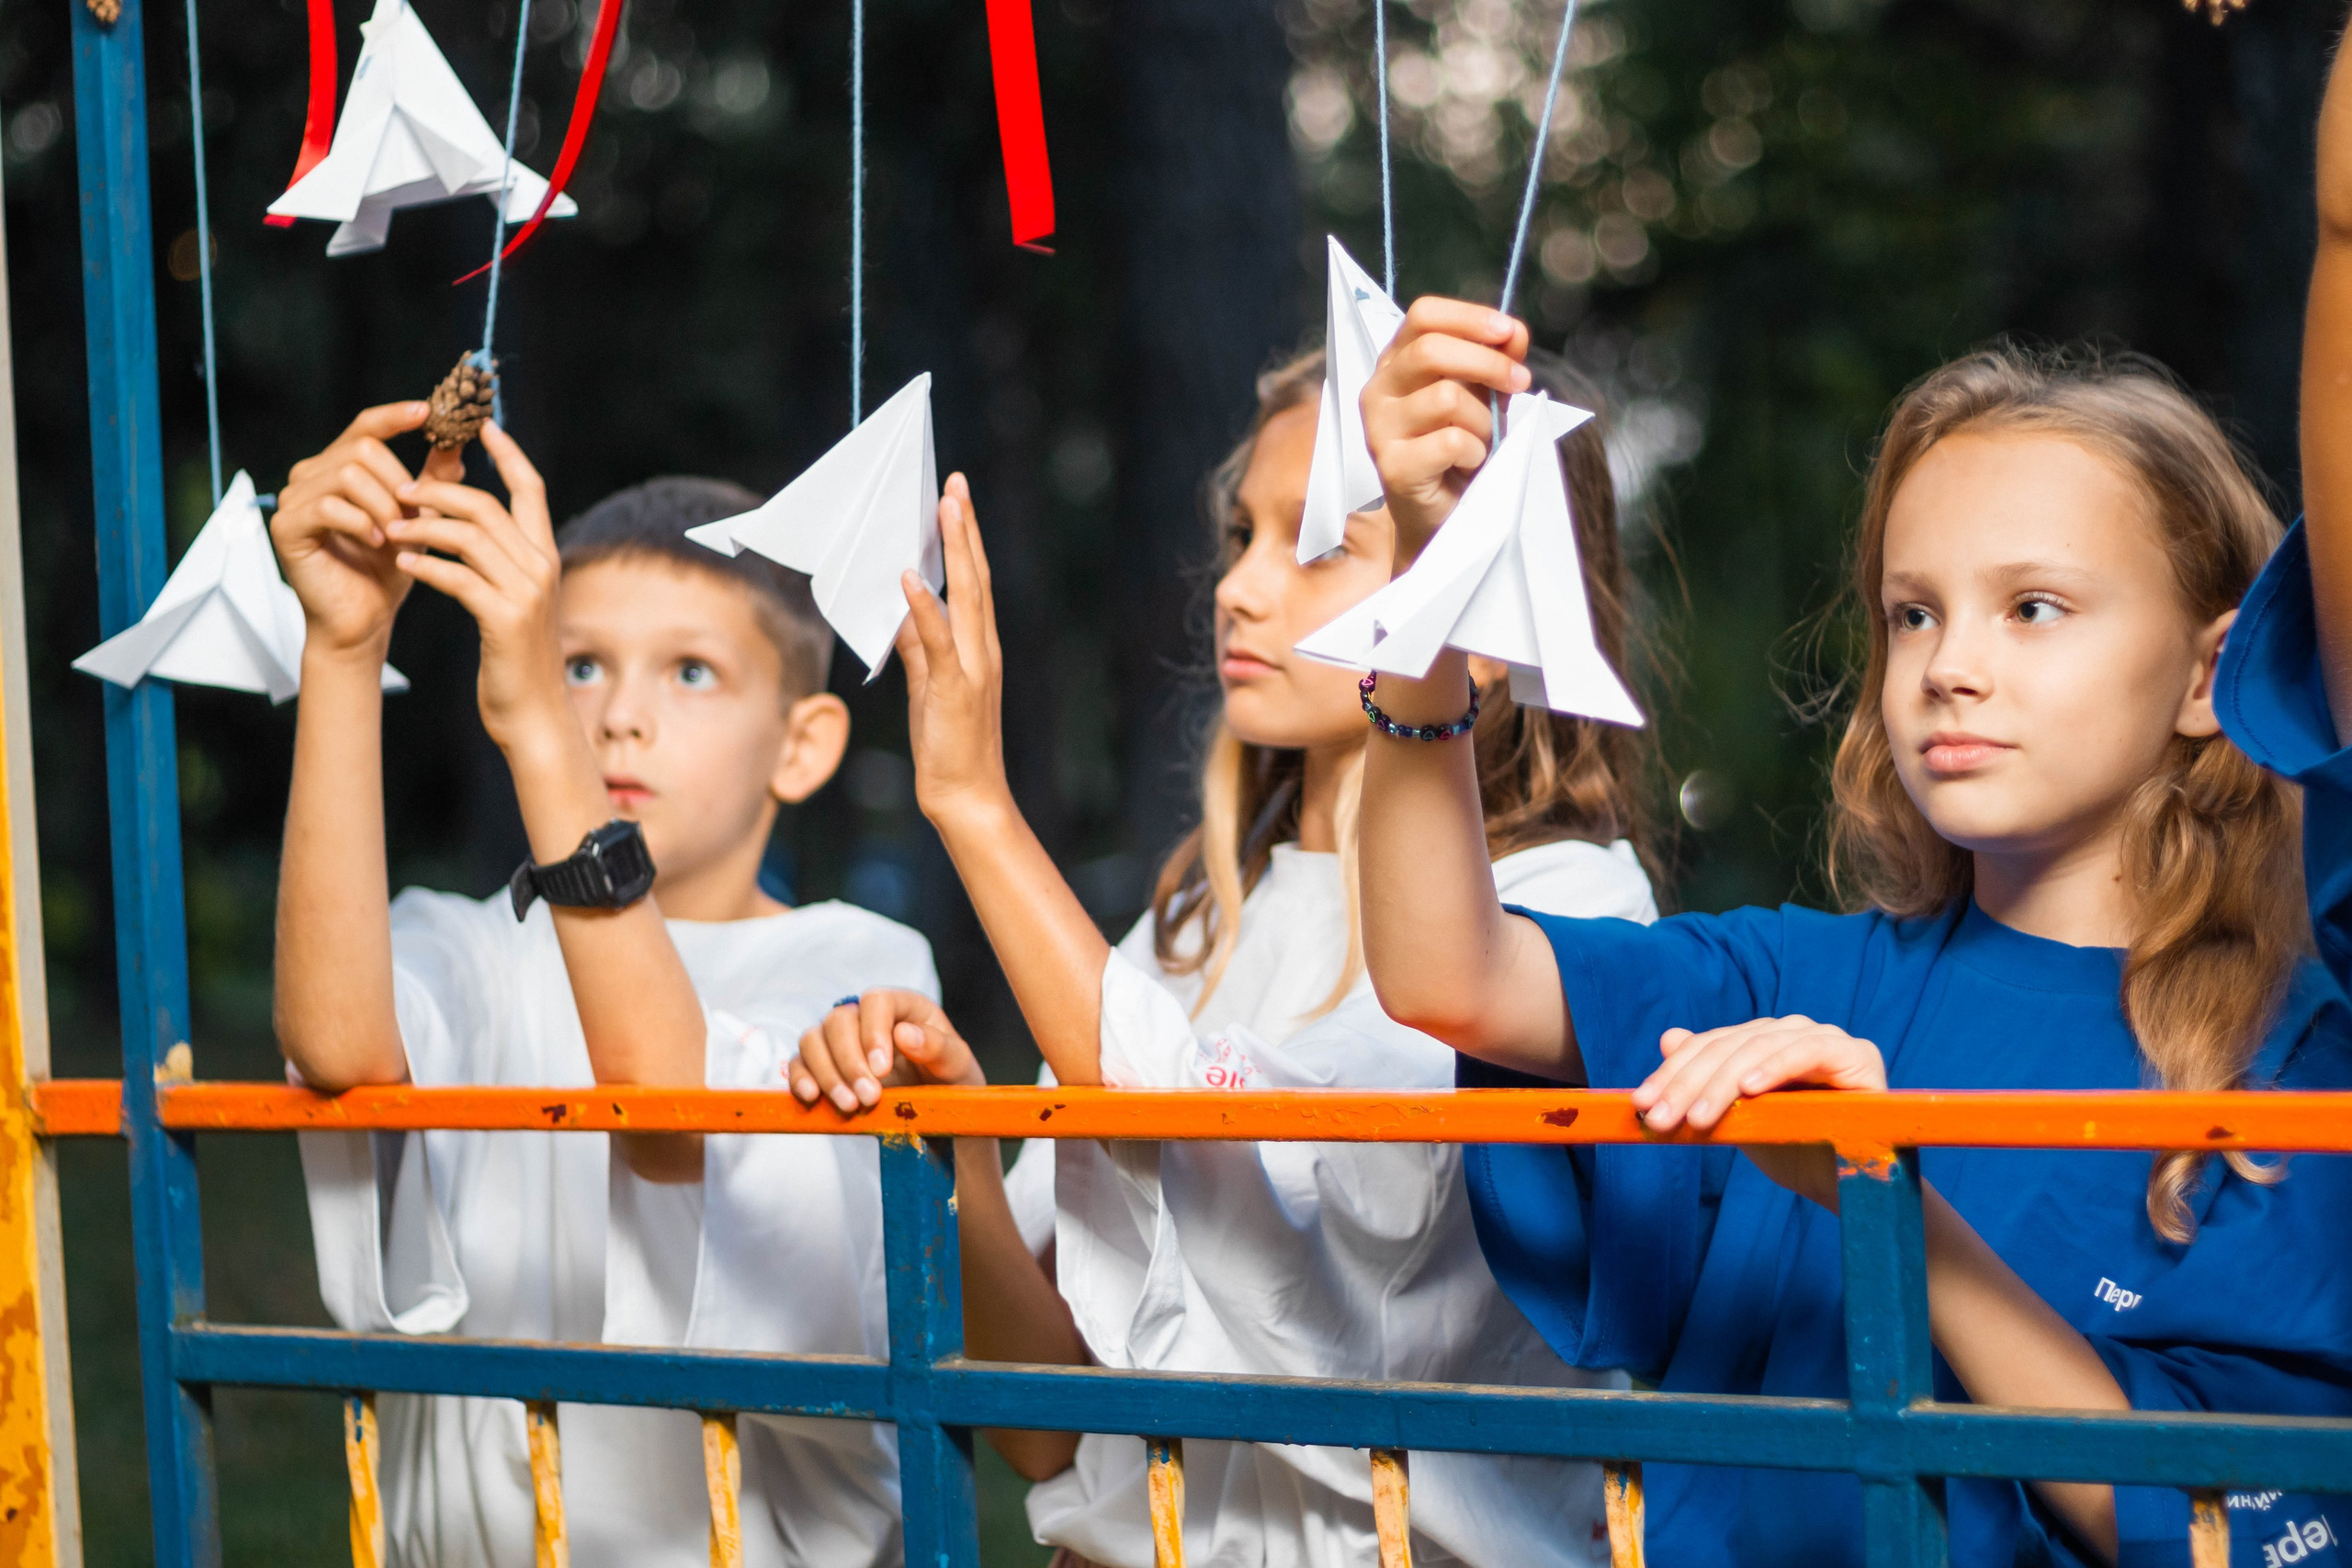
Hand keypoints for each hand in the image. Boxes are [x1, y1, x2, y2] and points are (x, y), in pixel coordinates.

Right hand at [272, 403, 462, 657]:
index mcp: (339, 467)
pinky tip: (378, 544)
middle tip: (417, 517)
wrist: (365, 619)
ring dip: (385, 506)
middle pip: (363, 448)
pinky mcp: (286, 526)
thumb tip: (457, 441)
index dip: (394, 416)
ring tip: (399, 536)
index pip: (364, 426)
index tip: (428, 411)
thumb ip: (433, 479)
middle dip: (399, 482)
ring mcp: (293, 499)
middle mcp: (310, 475)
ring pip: (349, 474)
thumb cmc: (390, 570)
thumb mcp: (420, 517)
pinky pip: (329, 506)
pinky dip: (362, 523)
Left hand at [385, 423, 568, 758]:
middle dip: (439, 492)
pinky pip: (457, 577)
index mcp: (546, 557)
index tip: (479, 428)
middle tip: (400, 489)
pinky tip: (402, 562)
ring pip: (469, 536)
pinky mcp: (504, 619)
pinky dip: (425, 565)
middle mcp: (542, 567)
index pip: (531, 490)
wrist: (534, 714)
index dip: (506, 454)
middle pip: (488, 507)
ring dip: (422, 526)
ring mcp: (526, 592)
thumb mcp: (516, 603)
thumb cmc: (518, 660)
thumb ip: (504, 565)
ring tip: (390, 526)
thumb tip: (476, 533)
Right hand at [788, 990, 984, 1113]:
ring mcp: (841, 1039)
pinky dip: (801, 1079)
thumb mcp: (956, 1064)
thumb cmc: (948, 1077)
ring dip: (827, 1074)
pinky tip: (812, 1098)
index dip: (873, 1031)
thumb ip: (938, 1047)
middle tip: (868, 1098)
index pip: (876, 1001)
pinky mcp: (823, 1064)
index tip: (882, 1069)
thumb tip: (905, 1034)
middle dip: (850, 1062)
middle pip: (839, 1021)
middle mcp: (865, 1016)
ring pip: (813, 1039)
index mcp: (902, 1006)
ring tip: (849, 1105)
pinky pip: (800, 1063)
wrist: (937, 1106)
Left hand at [896, 474, 1012, 827]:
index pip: (972, 581)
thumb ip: (919, 645)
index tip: (954, 497)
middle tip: (954, 482)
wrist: (966, 796)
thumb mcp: (928, 685)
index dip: (964, 538)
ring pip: (966, 597)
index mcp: (978, 647)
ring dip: (955, 550)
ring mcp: (974, 667)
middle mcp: (983, 649)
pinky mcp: (956, 689)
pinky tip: (909, 578)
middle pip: (974, 577)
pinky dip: (925, 607)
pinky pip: (939, 640)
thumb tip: (901, 607)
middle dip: (964, 527)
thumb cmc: (948, 744)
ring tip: (944, 508)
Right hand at [1359, 298, 1531, 570]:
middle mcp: (1378, 391)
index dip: (1468, 317)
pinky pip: (1450, 441)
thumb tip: (1514, 332)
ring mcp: (1379, 430)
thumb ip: (1497, 359)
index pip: (1422, 315)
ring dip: (1482, 421)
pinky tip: (1467, 464)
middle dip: (1488, 363)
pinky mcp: (1392, 466)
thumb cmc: (1462, 450)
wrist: (1445, 517)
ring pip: (1446, 398)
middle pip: (1430, 350)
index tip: (1508, 332)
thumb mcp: (1485, 396)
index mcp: (1396, 364)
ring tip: (1482, 441)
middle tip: (1520, 381)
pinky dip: (1474, 452)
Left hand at [1629, 1015, 1888, 1207]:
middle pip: (1728, 1047)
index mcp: (1763, 1042)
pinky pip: (1809, 1052)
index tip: (1639, 1104)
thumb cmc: (1795, 1151)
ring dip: (1721, 1084)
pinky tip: (1750, 1089)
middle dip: (1687, 1084)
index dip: (1672, 1073)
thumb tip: (1668, 1037)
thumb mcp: (1740, 1121)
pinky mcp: (1856, 1054)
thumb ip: (1708, 1084)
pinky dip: (1776, 1067)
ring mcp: (1824, 1038)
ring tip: (1696, 1118)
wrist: (1847, 1188)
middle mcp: (1793, 1032)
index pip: (1710, 1046)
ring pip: (1759, 1048)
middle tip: (1658, 1117)